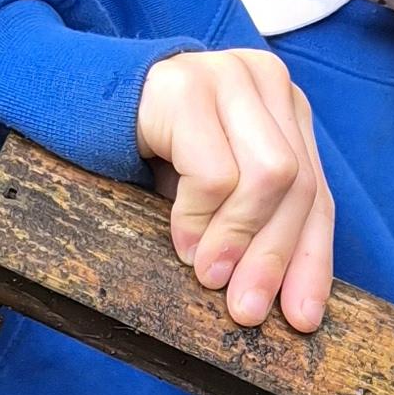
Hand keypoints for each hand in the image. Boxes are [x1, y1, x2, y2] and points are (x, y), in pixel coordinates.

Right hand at [136, 46, 334, 331]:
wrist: (77, 101)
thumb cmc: (155, 154)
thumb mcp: (218, 189)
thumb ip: (256, 222)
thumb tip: (289, 303)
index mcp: (284, 104)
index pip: (316, 193)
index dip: (312, 259)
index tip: (303, 318)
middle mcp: (265, 80)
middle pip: (298, 185)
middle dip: (275, 257)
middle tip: (247, 310)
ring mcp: (227, 76)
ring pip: (269, 177)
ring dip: (237, 239)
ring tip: (207, 275)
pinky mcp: (183, 87)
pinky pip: (213, 173)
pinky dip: (199, 219)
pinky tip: (183, 243)